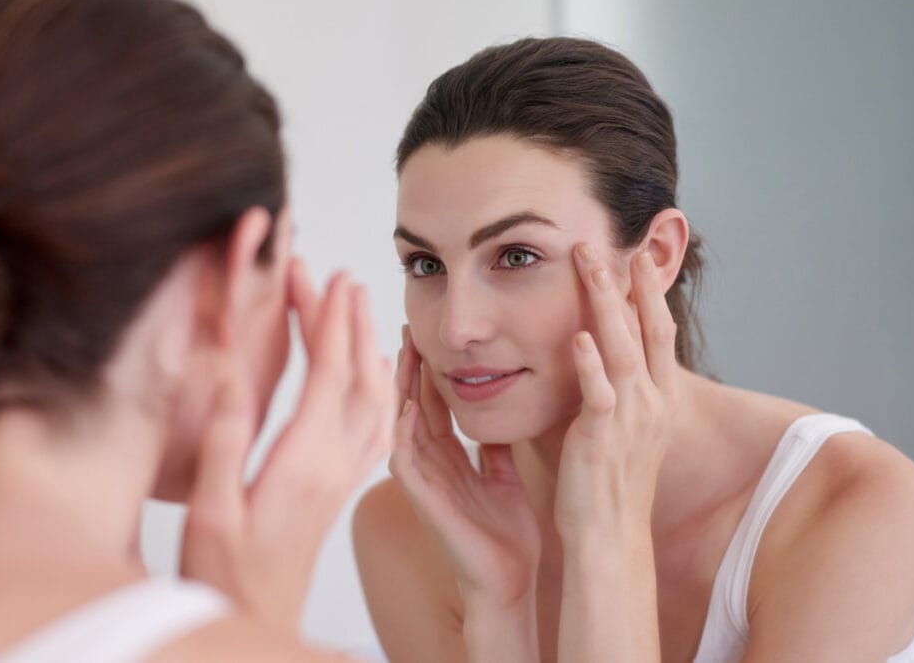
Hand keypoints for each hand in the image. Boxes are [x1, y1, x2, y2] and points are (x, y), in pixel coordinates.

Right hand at [180, 260, 394, 631]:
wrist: (260, 619)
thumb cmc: (226, 574)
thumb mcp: (212, 512)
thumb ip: (226, 445)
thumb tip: (234, 378)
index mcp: (304, 462)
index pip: (328, 375)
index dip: (330, 322)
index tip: (329, 280)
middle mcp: (335, 464)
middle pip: (357, 377)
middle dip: (352, 321)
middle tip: (343, 278)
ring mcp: (344, 475)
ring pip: (375, 399)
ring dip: (370, 349)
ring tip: (361, 310)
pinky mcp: (342, 485)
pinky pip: (378, 426)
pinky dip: (382, 389)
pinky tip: (377, 376)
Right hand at [389, 328, 540, 607]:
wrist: (511, 584)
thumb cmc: (506, 538)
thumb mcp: (504, 478)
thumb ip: (496, 449)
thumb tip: (498, 415)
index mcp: (450, 460)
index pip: (433, 405)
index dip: (429, 371)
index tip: (427, 335)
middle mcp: (431, 467)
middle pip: (413, 407)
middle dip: (410, 369)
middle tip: (406, 329)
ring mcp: (424, 483)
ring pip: (403, 427)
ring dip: (401, 391)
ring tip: (402, 354)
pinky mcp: (424, 502)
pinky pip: (406, 462)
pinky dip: (404, 434)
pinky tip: (407, 407)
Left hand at [553, 246, 675, 662]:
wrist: (609, 536)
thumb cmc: (607, 484)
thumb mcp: (620, 429)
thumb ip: (610, 391)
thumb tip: (591, 356)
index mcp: (657, 400)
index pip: (658, 334)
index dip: (651, 294)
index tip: (639, 257)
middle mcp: (651, 404)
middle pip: (647, 330)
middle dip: (632, 285)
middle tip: (615, 243)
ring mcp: (630, 419)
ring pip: (623, 350)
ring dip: (607, 305)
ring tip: (592, 266)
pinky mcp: (602, 437)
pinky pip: (599, 394)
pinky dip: (591, 364)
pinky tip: (579, 337)